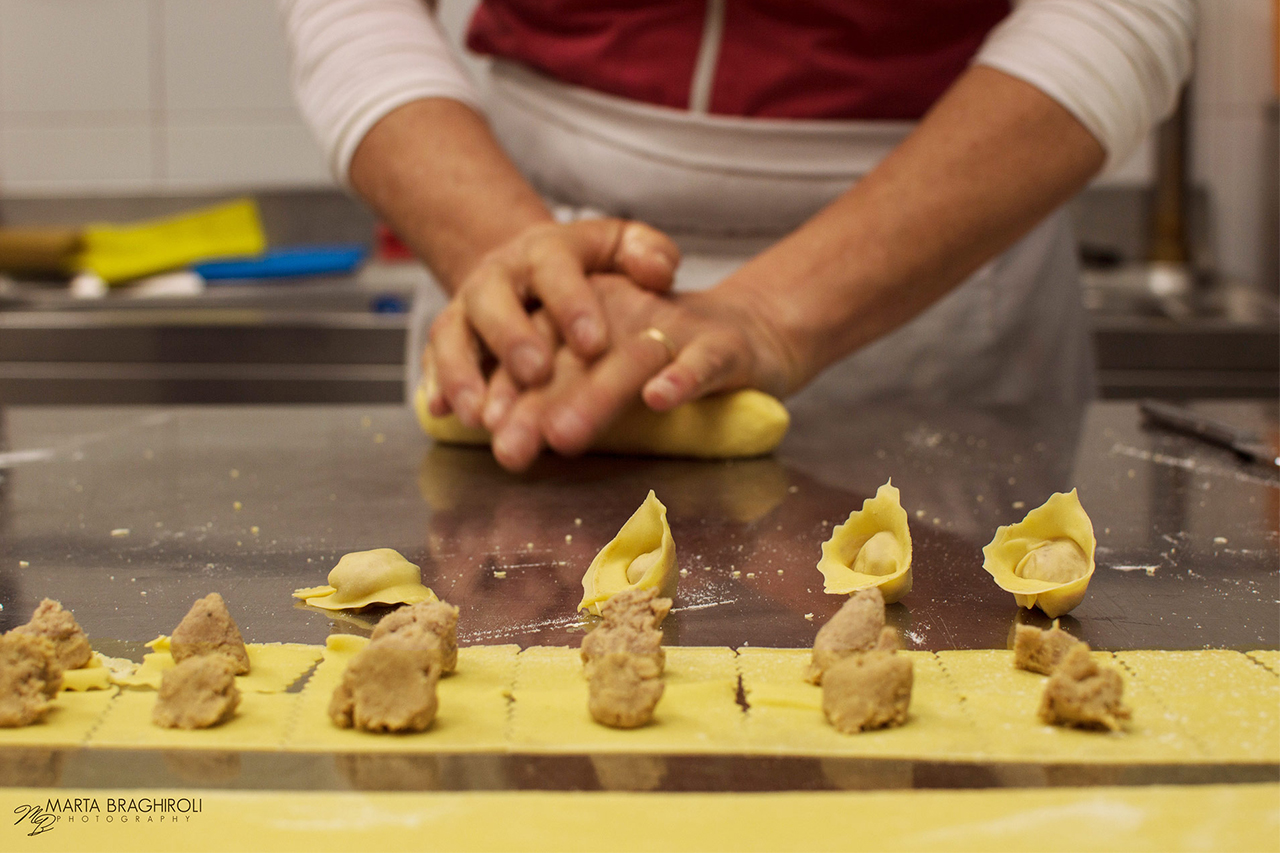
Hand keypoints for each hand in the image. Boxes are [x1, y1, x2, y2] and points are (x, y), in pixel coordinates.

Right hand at [426, 219, 679, 427]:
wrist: (522, 265)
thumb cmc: (584, 266)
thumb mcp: (619, 247)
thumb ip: (647, 252)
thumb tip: (659, 272)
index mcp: (544, 251)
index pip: (555, 270)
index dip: (572, 304)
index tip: (593, 343)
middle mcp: (497, 276)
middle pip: (494, 300)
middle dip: (512, 338)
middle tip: (535, 374)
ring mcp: (465, 307)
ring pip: (453, 334)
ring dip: (463, 373)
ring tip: (480, 415)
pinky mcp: (447, 338)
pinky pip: (431, 359)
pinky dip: (433, 385)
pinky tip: (439, 413)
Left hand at [484, 274, 796, 471]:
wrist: (749, 332)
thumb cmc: (665, 361)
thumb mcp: (608, 376)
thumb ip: (558, 399)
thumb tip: (497, 439)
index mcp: (588, 321)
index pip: (538, 349)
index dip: (508, 385)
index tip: (484, 423)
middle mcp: (625, 316)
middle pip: (574, 357)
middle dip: (538, 402)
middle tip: (510, 445)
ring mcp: (676, 330)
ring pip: (630, 359)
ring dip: (595, 396)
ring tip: (563, 436)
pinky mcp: (724, 345)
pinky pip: (704, 359)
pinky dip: (682, 376)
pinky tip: (659, 398)